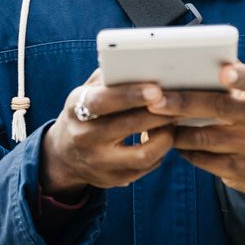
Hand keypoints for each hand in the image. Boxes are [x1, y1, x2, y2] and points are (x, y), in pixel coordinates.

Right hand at [40, 69, 175, 200]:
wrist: (65, 154)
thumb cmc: (87, 111)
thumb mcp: (88, 91)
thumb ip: (109, 77)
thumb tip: (140, 64)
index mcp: (76, 109)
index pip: (102, 101)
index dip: (130, 95)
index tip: (156, 89)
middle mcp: (84, 138)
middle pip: (128, 126)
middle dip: (159, 113)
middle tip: (179, 101)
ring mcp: (98, 162)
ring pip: (142, 154)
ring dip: (165, 135)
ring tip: (173, 120)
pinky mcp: (113, 180)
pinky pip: (146, 167)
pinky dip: (160, 150)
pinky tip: (163, 136)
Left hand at [147, 62, 244, 202]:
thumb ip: (233, 79)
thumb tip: (192, 58)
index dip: (241, 77)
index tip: (223, 72)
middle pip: (220, 108)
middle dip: (184, 102)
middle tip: (155, 99)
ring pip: (206, 137)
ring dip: (176, 129)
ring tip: (154, 120)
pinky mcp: (240, 171)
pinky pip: (203, 159)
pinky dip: (183, 148)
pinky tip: (170, 140)